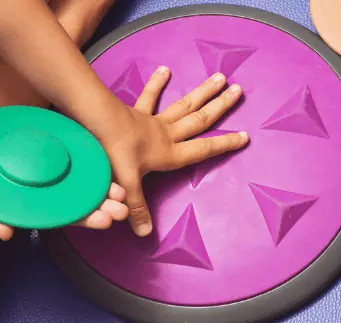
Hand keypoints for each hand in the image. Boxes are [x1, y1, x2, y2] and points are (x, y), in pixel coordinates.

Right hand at [0, 153, 130, 240]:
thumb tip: (5, 234)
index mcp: (33, 207)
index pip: (64, 216)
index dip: (86, 219)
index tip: (105, 221)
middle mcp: (45, 193)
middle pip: (80, 202)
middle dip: (103, 206)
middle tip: (123, 208)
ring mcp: (46, 174)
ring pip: (81, 183)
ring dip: (102, 186)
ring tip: (121, 190)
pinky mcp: (43, 155)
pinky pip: (69, 159)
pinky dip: (88, 161)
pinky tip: (104, 161)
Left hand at [87, 67, 248, 236]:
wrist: (95, 122)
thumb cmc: (113, 153)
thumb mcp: (127, 185)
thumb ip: (138, 208)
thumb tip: (145, 234)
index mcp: (170, 153)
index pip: (204, 148)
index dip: (225, 143)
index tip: (245, 136)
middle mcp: (167, 135)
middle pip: (200, 119)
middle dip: (221, 106)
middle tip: (239, 91)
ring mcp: (153, 121)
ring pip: (184, 105)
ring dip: (203, 91)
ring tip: (220, 77)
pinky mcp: (137, 112)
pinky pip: (150, 98)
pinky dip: (158, 84)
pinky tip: (166, 70)